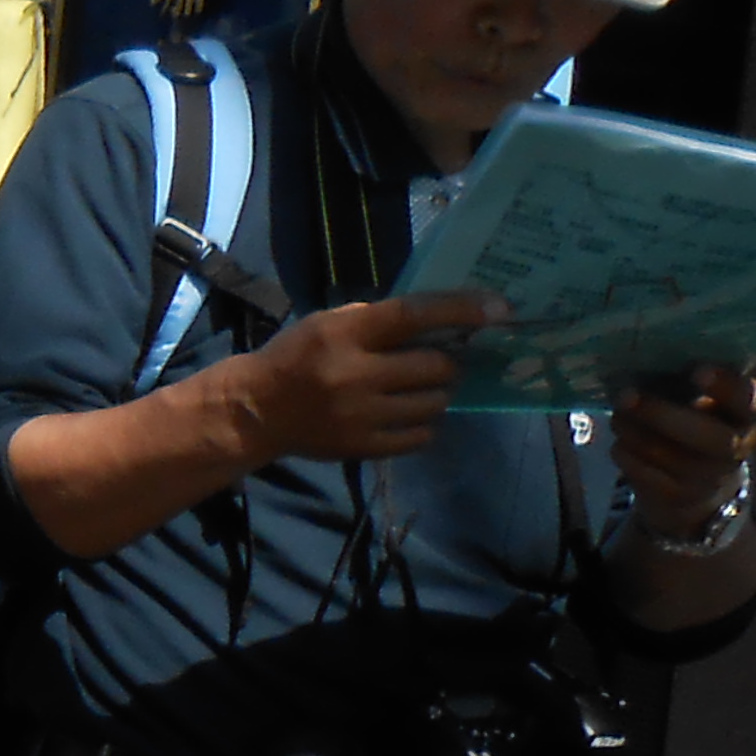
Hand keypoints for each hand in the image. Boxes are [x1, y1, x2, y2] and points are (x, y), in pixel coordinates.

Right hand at [219, 291, 503, 467]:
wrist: (255, 410)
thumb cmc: (296, 357)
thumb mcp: (328, 324)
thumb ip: (377, 321)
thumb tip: (444, 321)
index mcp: (345, 333)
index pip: (414, 315)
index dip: (460, 310)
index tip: (500, 309)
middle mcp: (356, 373)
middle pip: (435, 367)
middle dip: (445, 364)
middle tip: (438, 363)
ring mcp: (361, 414)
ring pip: (434, 403)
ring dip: (436, 394)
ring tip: (418, 390)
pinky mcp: (364, 446)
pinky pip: (420, 435)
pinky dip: (422, 423)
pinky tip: (405, 415)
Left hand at [618, 362, 755, 538]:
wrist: (695, 483)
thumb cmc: (692, 420)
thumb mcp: (700, 398)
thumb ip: (684, 377)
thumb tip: (641, 350)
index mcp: (748, 413)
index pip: (748, 399)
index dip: (726, 387)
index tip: (697, 371)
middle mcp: (736, 446)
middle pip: (709, 437)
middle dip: (662, 415)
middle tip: (627, 395)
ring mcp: (709, 477)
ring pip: (668, 456)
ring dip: (634, 432)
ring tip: (618, 415)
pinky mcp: (678, 496)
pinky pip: (644, 473)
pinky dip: (626, 454)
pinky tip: (621, 442)